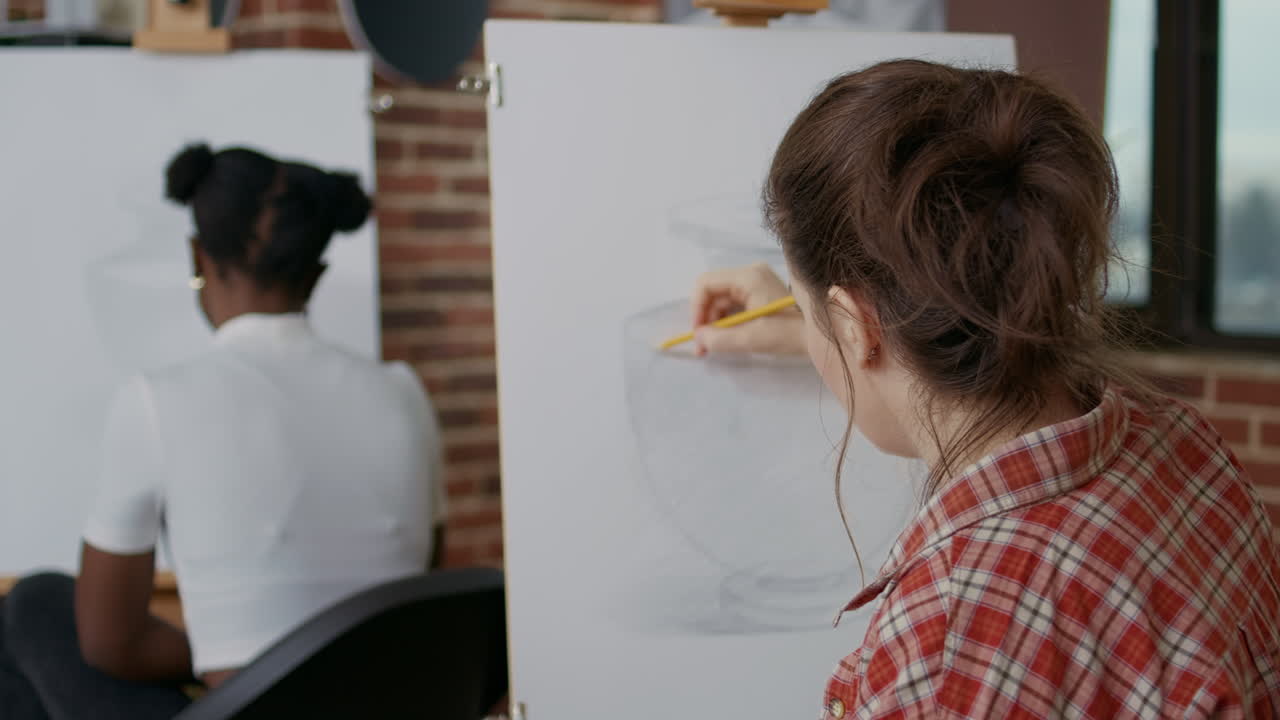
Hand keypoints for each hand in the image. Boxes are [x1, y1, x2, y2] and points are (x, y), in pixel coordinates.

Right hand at [691, 263, 806, 355]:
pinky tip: (726, 338)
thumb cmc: (788, 334)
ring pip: (722, 299)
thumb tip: (697, 338)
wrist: (820, 335)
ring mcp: (756, 281)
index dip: (696, 308)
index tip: (697, 332)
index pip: (706, 283)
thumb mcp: (751, 339)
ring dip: (714, 322)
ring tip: (712, 346)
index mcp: (747, 277)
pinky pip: (734, 303)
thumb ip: (719, 339)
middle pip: (713, 291)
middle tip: (702, 346)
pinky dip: (727, 320)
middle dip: (704, 318)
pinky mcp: (760, 291)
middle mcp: (750, 273)